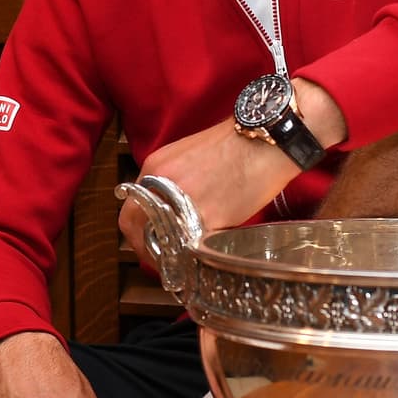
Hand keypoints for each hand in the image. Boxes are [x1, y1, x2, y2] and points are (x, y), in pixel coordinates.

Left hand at [119, 79, 346, 260]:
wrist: (268, 137)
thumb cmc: (236, 143)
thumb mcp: (189, 156)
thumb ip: (171, 183)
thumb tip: (170, 210)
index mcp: (155, 168)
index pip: (130, 210)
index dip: (137, 232)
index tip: (150, 242)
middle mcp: (161, 185)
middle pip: (136, 228)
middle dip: (146, 248)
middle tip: (161, 259)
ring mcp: (183, 202)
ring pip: (163, 241)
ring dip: (169, 254)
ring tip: (183, 259)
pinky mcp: (210, 217)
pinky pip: (193, 246)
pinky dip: (196, 254)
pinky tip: (205, 254)